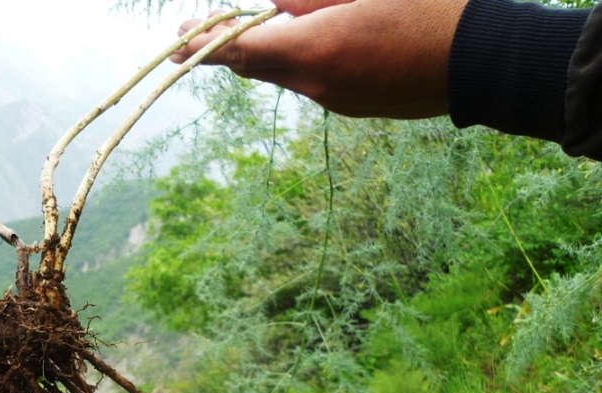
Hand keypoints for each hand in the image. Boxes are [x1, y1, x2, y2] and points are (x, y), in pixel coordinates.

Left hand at [171, 0, 469, 118]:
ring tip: (256, 28)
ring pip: (286, 73)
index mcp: (317, 49)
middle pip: (257, 65)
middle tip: (192, 35)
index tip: (179, 38)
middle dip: (225, 49)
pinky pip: (315, 82)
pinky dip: (302, 62)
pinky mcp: (354, 109)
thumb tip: (272, 4)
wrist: (486, 60)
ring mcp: (336, 102)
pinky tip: (316, 43)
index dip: (205, 44)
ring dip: (269, 52)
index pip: (243, 49)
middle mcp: (318, 85)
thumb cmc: (430, 7)